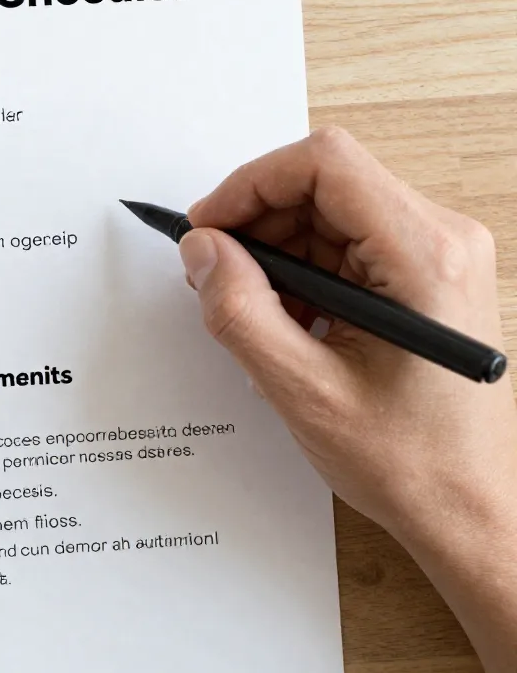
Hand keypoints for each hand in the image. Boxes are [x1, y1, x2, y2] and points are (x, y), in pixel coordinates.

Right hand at [179, 126, 516, 539]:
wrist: (470, 509)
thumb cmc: (412, 463)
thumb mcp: (304, 391)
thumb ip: (241, 312)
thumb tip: (202, 250)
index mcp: (426, 257)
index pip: (325, 164)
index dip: (251, 184)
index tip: (207, 227)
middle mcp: (442, 241)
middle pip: (324, 183)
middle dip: (257, 221)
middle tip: (213, 274)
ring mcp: (437, 255)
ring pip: (330, 212)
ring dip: (276, 250)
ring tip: (253, 311)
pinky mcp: (424, 275)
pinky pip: (346, 244)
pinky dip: (301, 271)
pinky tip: (287, 322)